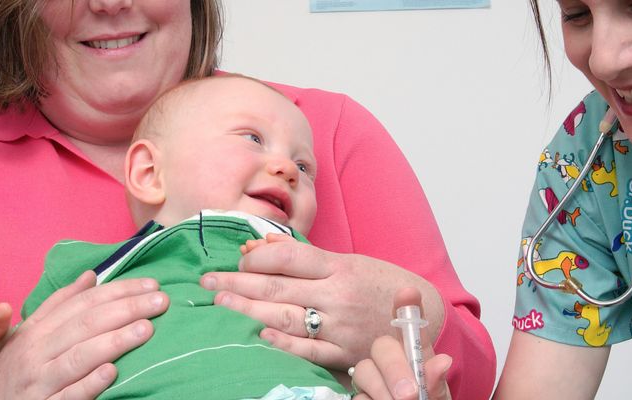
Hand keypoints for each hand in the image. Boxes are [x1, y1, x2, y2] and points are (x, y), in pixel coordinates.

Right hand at [0, 271, 168, 399]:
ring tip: (146, 330)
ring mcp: (42, 381)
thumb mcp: (30, 332)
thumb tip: (91, 276)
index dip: (118, 291)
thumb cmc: (15, 367)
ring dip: (114, 342)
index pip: (83, 304)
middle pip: (85, 325)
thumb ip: (60, 304)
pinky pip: (69, 395)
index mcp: (39, 331)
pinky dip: (90, 384)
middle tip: (160, 301)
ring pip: (78, 357)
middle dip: (126, 310)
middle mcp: (39, 353)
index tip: (150, 284)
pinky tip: (112, 372)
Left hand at [203, 234, 445, 367]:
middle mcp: (337, 296)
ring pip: (283, 317)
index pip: (287, 257)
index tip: (237, 259)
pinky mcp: (343, 354)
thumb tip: (261, 246)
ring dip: (247, 310)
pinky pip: (305, 349)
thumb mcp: (350, 261)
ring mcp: (339, 327)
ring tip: (221, 303)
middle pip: (276, 287)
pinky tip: (258, 333)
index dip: (256, 258)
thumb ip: (308, 258)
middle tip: (207, 282)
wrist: (424, 318)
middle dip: (236, 283)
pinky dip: (280, 341)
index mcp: (340, 267)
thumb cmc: (382, 285)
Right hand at [351, 287, 451, 399]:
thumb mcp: (439, 397)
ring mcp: (373, 379)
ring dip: (382, 391)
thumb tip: (442, 361)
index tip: (408, 293)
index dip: (407, 306)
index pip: (410, 325)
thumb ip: (437, 382)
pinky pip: (357, 396)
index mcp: (417, 356)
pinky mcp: (360, 398)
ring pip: (365, 371)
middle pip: (382, 346)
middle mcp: (392, 362)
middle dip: (395, 368)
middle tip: (411, 394)